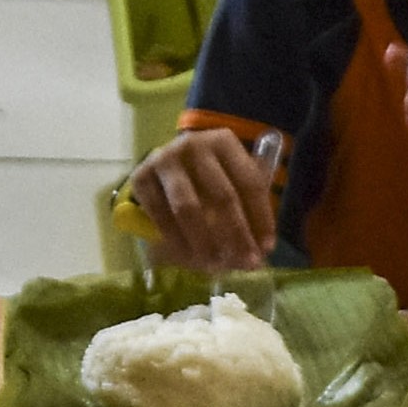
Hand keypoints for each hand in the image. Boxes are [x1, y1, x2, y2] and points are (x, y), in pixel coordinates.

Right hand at [126, 125, 282, 269]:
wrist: (166, 162)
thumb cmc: (208, 174)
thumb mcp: (232, 177)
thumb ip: (248, 206)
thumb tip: (260, 249)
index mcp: (224, 141)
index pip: (249, 182)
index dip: (261, 217)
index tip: (266, 247)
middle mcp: (194, 145)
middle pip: (222, 196)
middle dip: (237, 234)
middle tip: (245, 263)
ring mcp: (164, 160)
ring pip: (188, 208)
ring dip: (205, 241)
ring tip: (215, 264)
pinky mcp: (141, 177)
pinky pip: (161, 215)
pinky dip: (177, 240)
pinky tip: (189, 258)